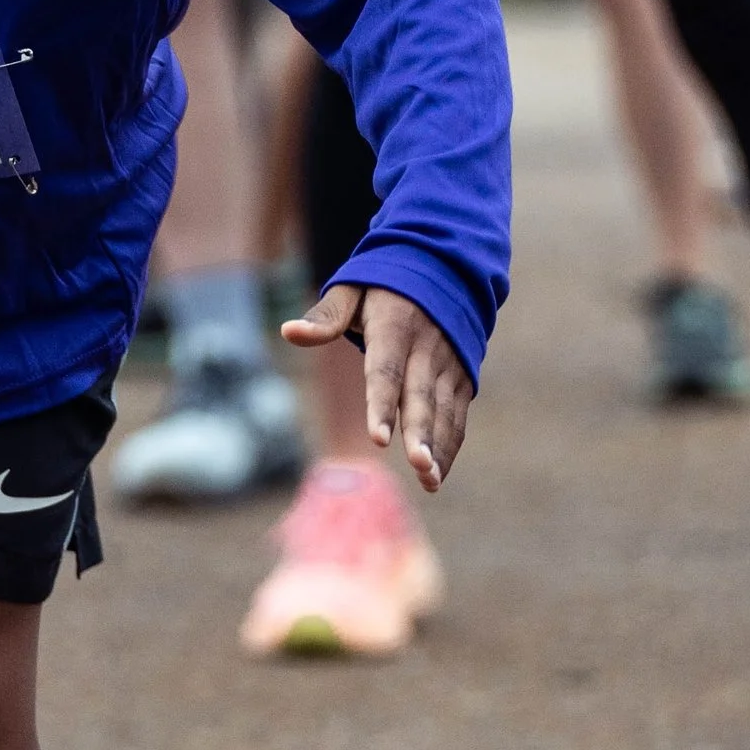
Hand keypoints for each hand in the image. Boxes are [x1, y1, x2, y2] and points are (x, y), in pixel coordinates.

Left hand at [281, 284, 473, 495]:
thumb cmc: (385, 284)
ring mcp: (448, 364)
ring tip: (430, 481)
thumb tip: (288, 332)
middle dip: (421, 433)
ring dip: (439, 447)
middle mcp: (426, 347)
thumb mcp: (352, 288)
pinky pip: (457, 415)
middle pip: (421, 396)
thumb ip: (325, 316)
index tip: (378, 439)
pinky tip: (437, 474)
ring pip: (444, 410)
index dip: (382, 405)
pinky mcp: (462, 377)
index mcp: (395, 327)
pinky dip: (450, 444)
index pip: (386, 371)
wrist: (445, 268)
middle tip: (419, 465)